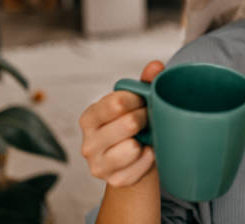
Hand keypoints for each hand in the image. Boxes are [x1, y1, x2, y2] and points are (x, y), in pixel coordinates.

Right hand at [79, 60, 164, 186]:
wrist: (134, 163)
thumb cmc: (134, 127)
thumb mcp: (135, 103)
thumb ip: (143, 83)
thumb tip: (156, 65)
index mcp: (90, 117)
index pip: (117, 102)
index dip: (137, 100)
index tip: (143, 102)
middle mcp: (88, 142)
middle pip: (128, 123)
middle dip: (145, 119)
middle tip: (148, 120)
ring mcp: (98, 164)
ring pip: (132, 147)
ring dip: (146, 140)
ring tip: (144, 138)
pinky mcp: (114, 180)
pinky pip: (142, 165)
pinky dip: (149, 159)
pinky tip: (145, 154)